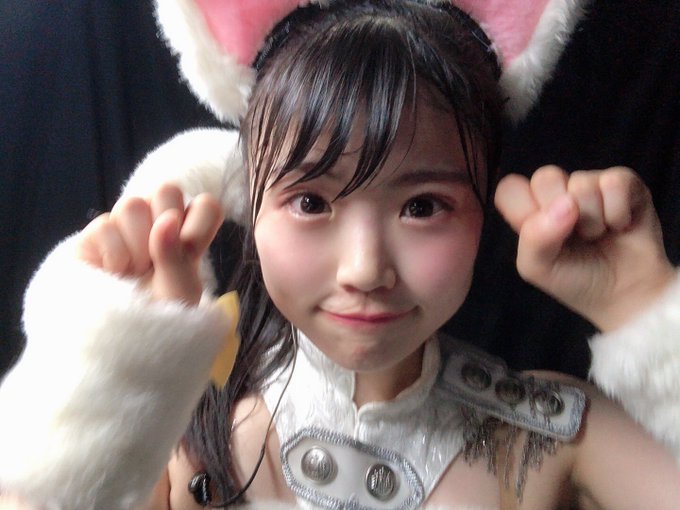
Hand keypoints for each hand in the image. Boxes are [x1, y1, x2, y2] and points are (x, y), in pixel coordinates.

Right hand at [77, 184, 223, 304]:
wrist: (124, 341)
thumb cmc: (161, 317)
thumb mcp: (180, 291)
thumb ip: (176, 256)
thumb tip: (165, 221)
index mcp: (187, 233)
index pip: (205, 204)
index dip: (198, 225)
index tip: (190, 253)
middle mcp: (156, 222)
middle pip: (167, 190)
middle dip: (165, 227)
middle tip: (157, 262)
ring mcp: (124, 226)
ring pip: (132, 204)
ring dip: (138, 245)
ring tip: (135, 272)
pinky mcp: (95, 235)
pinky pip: (105, 225)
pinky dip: (114, 255)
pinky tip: (115, 274)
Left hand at [495, 165, 674, 330]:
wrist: (624, 296)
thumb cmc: (575, 280)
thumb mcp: (538, 268)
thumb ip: (534, 237)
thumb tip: (566, 203)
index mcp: (530, 209)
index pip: (509, 188)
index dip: (523, 210)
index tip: (541, 235)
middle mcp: (557, 192)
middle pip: (545, 177)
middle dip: (560, 215)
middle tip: (574, 236)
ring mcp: (590, 184)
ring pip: (582, 183)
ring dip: (593, 220)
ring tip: (598, 235)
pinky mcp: (623, 183)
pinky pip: (615, 182)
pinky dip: (618, 213)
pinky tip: (620, 226)